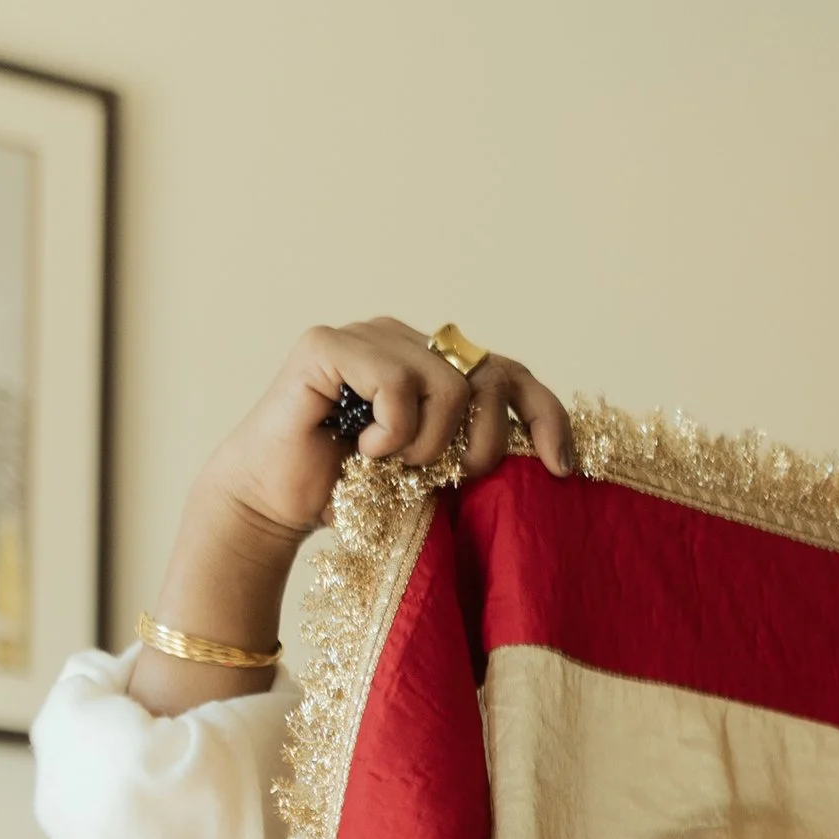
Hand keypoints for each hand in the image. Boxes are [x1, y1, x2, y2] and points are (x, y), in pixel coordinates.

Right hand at [199, 316, 574, 553]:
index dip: (546, 416)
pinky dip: (392, 430)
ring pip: (447, 379)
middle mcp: (405, 339)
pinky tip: (365, 449)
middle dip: (485, 441)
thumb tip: (548, 462)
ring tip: (396, 466)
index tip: (562, 469)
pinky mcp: (330, 343)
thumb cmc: (352, 493)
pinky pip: (397, 381)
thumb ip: (473, 450)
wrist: (275, 503)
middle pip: (488, 374)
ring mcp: (368, 335)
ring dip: (430, 442)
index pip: (511, 373)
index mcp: (435, 366)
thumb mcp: (433, 475)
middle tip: (453, 478)